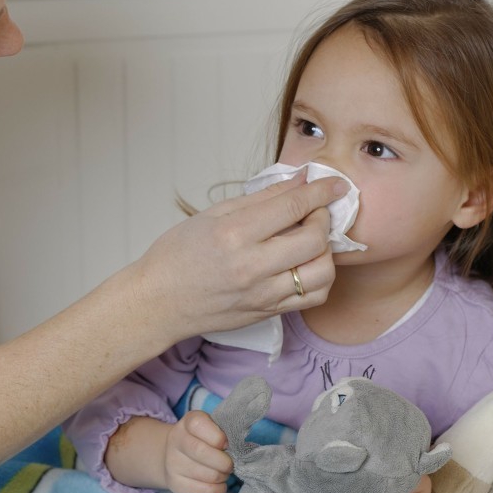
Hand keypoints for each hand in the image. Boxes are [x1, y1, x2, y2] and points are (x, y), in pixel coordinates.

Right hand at [131, 174, 344, 343]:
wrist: (158, 302)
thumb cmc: (176, 256)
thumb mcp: (212, 214)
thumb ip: (260, 198)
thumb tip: (298, 181)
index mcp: (233, 234)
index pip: (292, 206)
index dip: (320, 191)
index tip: (335, 183)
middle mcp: (251, 266)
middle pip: (313, 238)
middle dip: (324, 218)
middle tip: (316, 210)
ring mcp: (261, 293)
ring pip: (321, 271)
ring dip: (326, 250)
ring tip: (312, 239)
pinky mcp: (267, 312)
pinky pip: (313, 297)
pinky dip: (321, 278)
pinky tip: (308, 264)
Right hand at [163, 410, 232, 492]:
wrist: (176, 455)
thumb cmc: (204, 440)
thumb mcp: (212, 428)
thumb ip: (224, 432)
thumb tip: (238, 447)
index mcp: (188, 422)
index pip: (198, 425)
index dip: (218, 437)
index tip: (226, 444)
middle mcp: (176, 440)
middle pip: (201, 452)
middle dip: (224, 461)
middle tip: (229, 464)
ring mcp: (173, 463)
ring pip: (209, 475)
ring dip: (223, 476)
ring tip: (222, 472)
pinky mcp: (176, 484)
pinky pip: (207, 491)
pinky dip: (219, 489)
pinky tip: (218, 483)